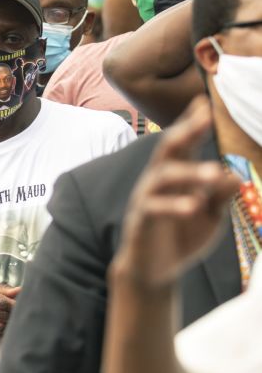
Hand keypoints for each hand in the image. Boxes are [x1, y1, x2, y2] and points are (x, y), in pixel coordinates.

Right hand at [0, 281, 20, 339]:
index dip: (16, 306)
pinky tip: (3, 327)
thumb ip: (4, 289)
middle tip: (21, 315)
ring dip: (8, 326)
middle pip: (2, 315)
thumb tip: (21, 290)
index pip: (2, 302)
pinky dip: (0, 333)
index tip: (24, 306)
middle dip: (14, 316)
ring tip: (13, 322)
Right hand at [113, 97, 239, 289]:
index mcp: (177, 176)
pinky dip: (173, 205)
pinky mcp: (141, 221)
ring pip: (163, 176)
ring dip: (189, 172)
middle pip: (168, 149)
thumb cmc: (183, 236)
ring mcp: (147, 199)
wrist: (156, 269)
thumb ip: (220, 196)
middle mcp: (159, 181)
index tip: (204, 103)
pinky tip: (193, 205)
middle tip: (204, 119)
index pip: (184, 144)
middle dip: (186, 132)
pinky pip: (153, 207)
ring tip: (215, 173)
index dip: (192, 123)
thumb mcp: (211, 215)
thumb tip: (232, 176)